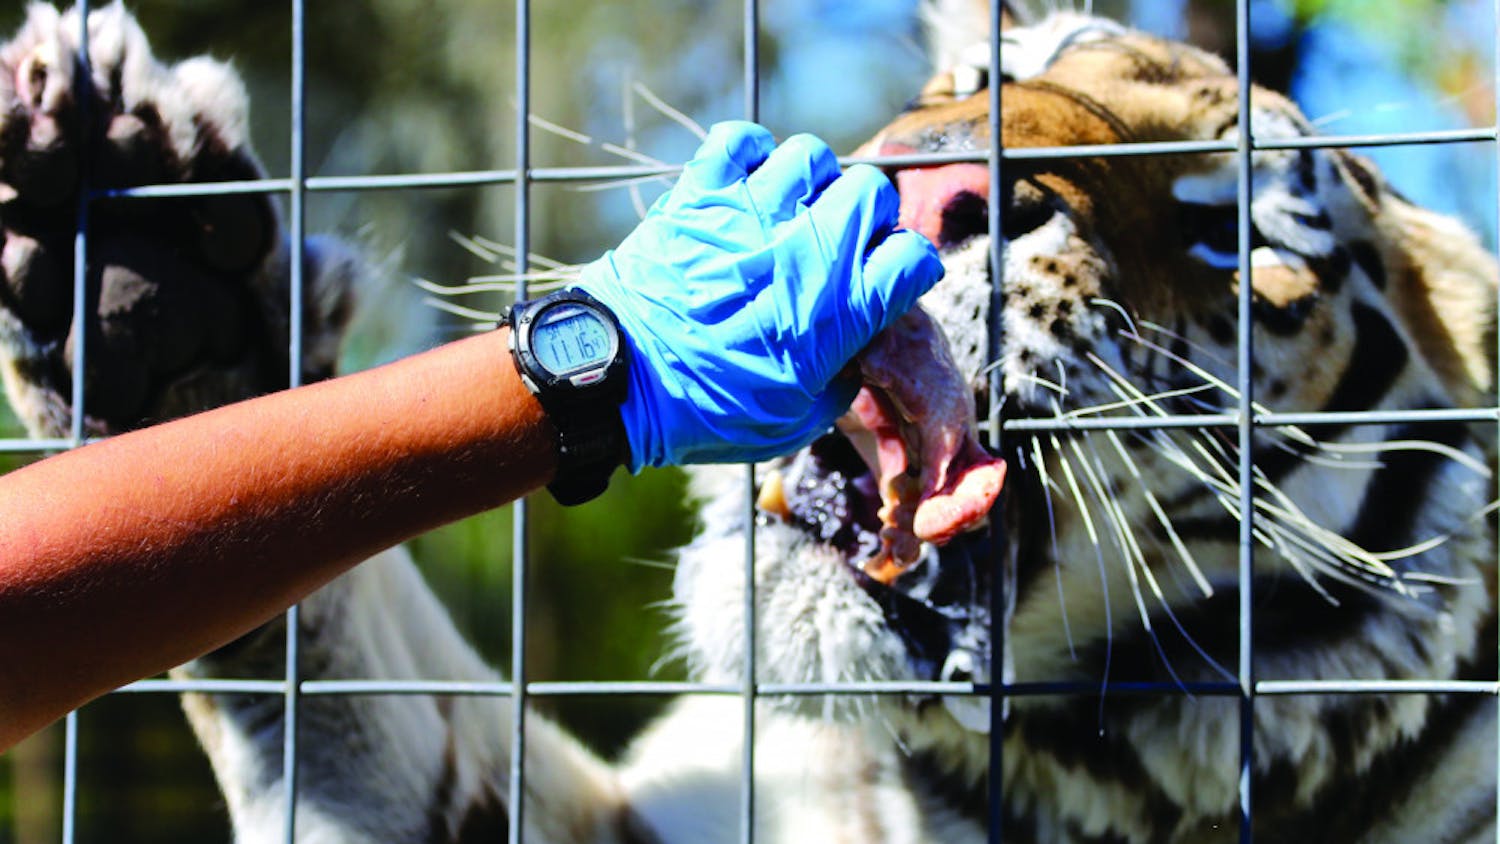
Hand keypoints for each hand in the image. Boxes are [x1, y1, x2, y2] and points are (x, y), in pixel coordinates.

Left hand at [576, 121, 944, 469]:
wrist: (619, 384)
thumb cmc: (706, 412)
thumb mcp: (793, 421)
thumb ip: (838, 381)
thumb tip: (848, 355)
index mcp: (839, 310)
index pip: (913, 257)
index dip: (907, 269)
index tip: (888, 282)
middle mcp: (806, 250)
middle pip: (871, 193)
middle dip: (867, 217)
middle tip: (840, 244)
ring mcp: (751, 214)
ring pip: (811, 155)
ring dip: (810, 181)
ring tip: (792, 210)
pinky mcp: (700, 195)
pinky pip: (741, 140)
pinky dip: (749, 154)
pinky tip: (745, 186)